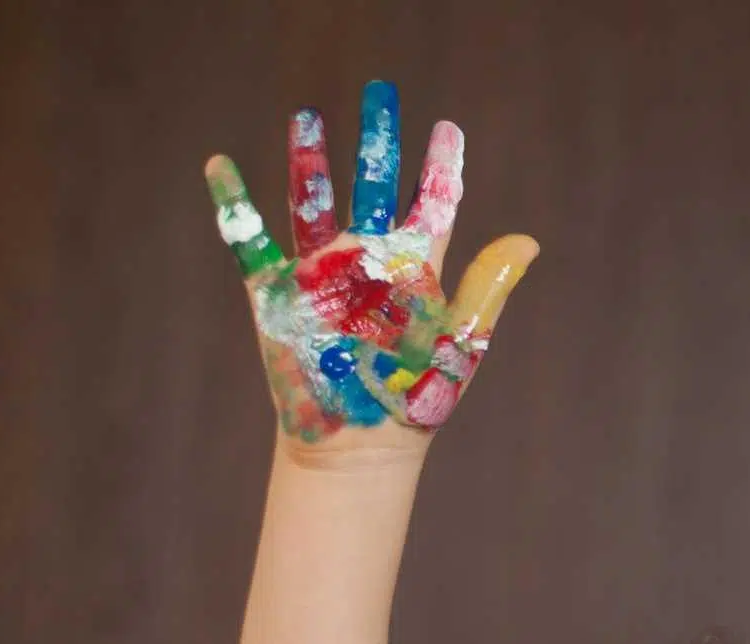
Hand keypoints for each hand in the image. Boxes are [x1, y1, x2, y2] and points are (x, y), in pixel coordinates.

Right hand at [203, 80, 537, 449]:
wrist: (361, 444)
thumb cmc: (417, 400)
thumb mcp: (461, 341)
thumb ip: (487, 285)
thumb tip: (530, 240)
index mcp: (414, 269)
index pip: (431, 204)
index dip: (440, 166)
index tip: (447, 128)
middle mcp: (368, 262)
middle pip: (371, 186)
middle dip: (376, 141)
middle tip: (381, 93)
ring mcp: (321, 274)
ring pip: (312, 201)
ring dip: (309, 160)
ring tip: (306, 114)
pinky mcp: (278, 294)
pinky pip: (248, 241)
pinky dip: (232, 205)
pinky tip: (219, 166)